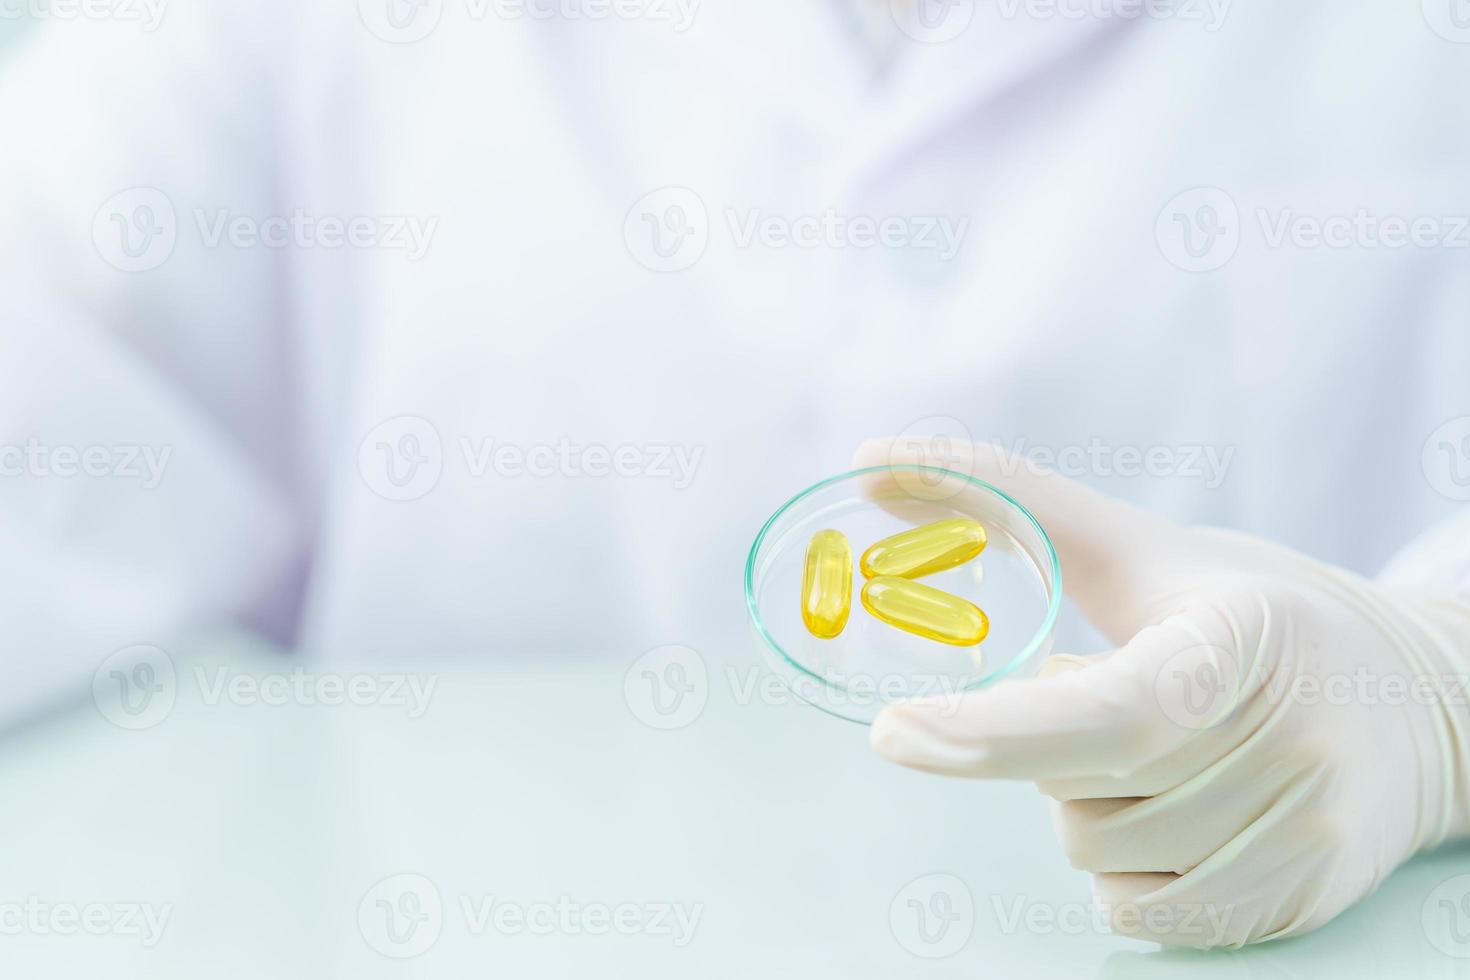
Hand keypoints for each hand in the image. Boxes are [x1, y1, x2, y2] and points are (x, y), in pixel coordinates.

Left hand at [857, 439, 1469, 946]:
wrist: (1414, 698)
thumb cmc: (1251, 611)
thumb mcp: (1137, 547)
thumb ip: (1001, 497)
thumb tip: (866, 457)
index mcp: (1241, 640)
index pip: (1108, 712)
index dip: (995, 731)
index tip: (894, 733)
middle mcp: (1291, 743)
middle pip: (1081, 795)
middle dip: (1050, 750)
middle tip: (1105, 687)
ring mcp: (1309, 830)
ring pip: (1101, 858)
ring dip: (1087, 806)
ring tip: (1157, 749)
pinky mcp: (1306, 897)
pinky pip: (1141, 915)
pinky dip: (1124, 868)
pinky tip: (1172, 807)